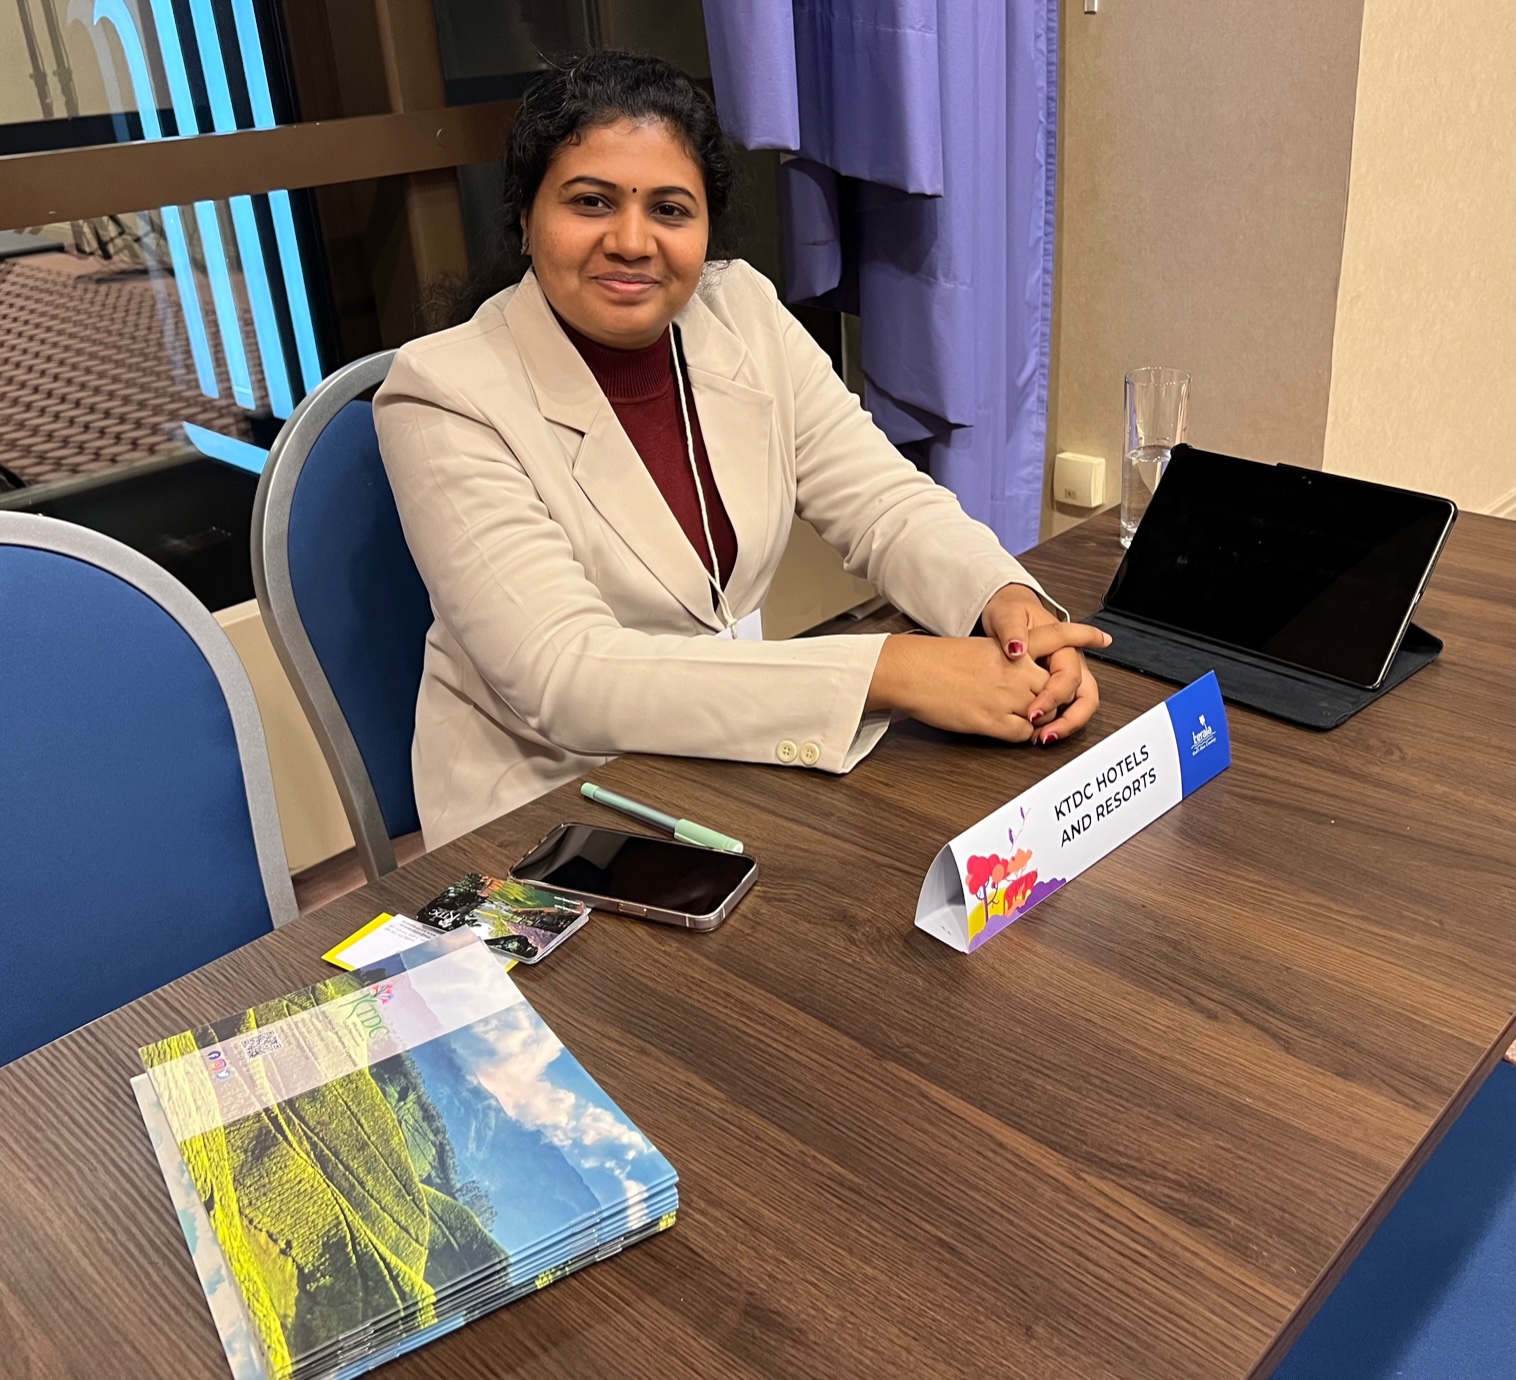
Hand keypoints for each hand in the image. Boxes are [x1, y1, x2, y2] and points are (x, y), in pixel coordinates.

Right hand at [865, 623, 1109, 743]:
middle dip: (1055, 700)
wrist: (910, 671)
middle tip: (1044, 705)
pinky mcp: (991, 719)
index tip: (1104, 638)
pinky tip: (1006, 728)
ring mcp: (1005, 695)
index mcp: (1011, 648)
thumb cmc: (936, 660)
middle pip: (1056, 687)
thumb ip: (1004, 660)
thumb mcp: (978, 649)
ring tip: (1020, 716)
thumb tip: (1019, 673)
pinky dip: (1022, 735)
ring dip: (1038, 719)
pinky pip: (1023, 733)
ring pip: (1044, 712)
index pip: (1056, 636)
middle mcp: (1014, 670)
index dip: (1083, 637)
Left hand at [980, 584, 1108, 744]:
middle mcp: (1069, 662)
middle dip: (1069, 720)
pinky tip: (1033, 731)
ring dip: (1064, 726)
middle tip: (1044, 735)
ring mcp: (1063, 675)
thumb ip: (1010, 629)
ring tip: (1041, 738)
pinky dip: (1053, 722)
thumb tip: (1016, 648)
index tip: (1033, 711)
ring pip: (1079, 706)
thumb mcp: (1006, 614)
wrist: (1006, 611)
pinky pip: (1063, 709)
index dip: (1054, 696)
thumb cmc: (1009, 611)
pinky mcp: (1052, 686)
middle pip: (1086, 697)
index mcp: (1064, 645)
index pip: (1070, 677)